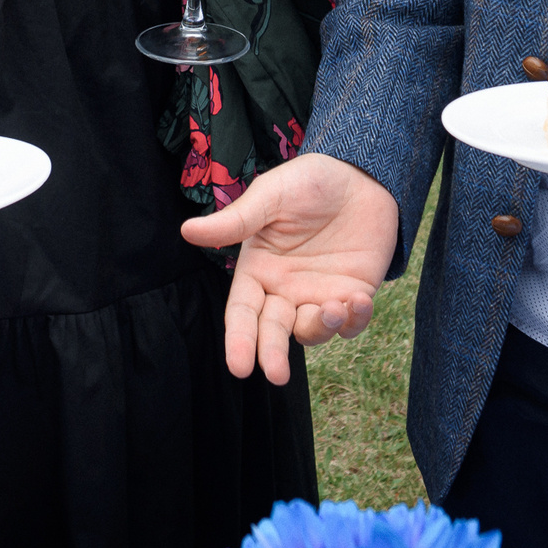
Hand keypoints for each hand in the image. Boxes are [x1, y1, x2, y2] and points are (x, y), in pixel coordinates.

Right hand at [181, 154, 397, 382]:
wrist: (360, 173)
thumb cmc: (308, 181)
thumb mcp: (270, 197)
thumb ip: (237, 221)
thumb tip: (187, 231)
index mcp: (258, 271)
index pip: (243, 312)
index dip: (239, 340)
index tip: (238, 367)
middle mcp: (285, 290)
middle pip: (273, 332)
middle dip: (273, 354)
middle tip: (276, 374)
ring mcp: (319, 295)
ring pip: (312, 330)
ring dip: (320, 327)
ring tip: (332, 307)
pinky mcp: (354, 294)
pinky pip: (352, 322)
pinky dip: (354, 320)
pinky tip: (358, 300)